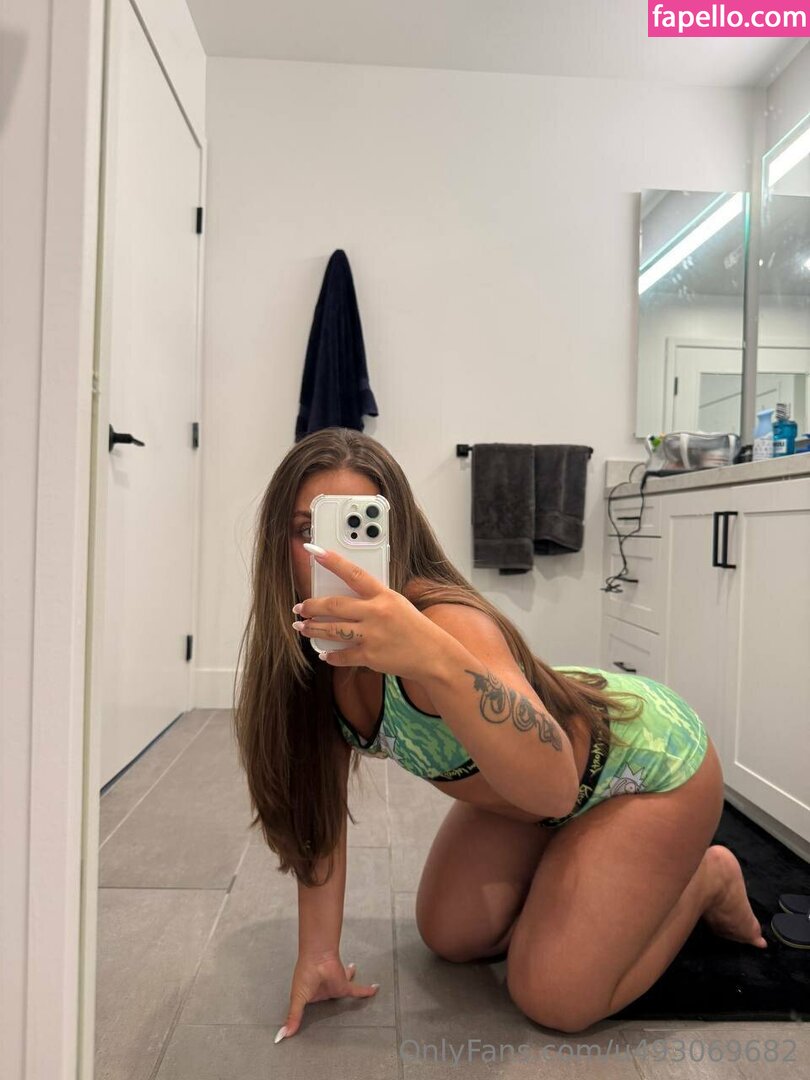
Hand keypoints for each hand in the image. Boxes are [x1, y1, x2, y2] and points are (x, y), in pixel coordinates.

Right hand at [275, 954, 378, 1041]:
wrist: (317, 958)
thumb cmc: (305, 974)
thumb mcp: (297, 999)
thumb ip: (293, 1017)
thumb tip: (283, 1035)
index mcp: (310, 996)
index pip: (312, 1008)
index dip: (312, 1013)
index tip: (312, 1020)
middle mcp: (324, 992)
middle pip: (330, 1000)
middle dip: (333, 1000)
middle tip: (337, 1007)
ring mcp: (335, 988)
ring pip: (344, 991)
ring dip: (350, 986)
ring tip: (355, 992)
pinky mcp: (345, 985)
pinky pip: (358, 990)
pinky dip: (367, 991)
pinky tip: (375, 989)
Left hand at [292, 545, 452, 681]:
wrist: (434, 656)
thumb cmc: (416, 628)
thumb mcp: (398, 604)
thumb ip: (374, 600)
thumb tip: (346, 602)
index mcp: (384, 595)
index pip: (354, 574)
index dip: (333, 562)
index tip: (315, 552)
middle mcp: (376, 613)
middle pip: (334, 605)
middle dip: (312, 606)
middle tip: (300, 607)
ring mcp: (372, 635)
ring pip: (333, 630)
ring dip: (313, 629)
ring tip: (302, 627)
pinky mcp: (370, 656)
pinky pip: (342, 655)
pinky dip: (331, 655)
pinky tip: (324, 654)